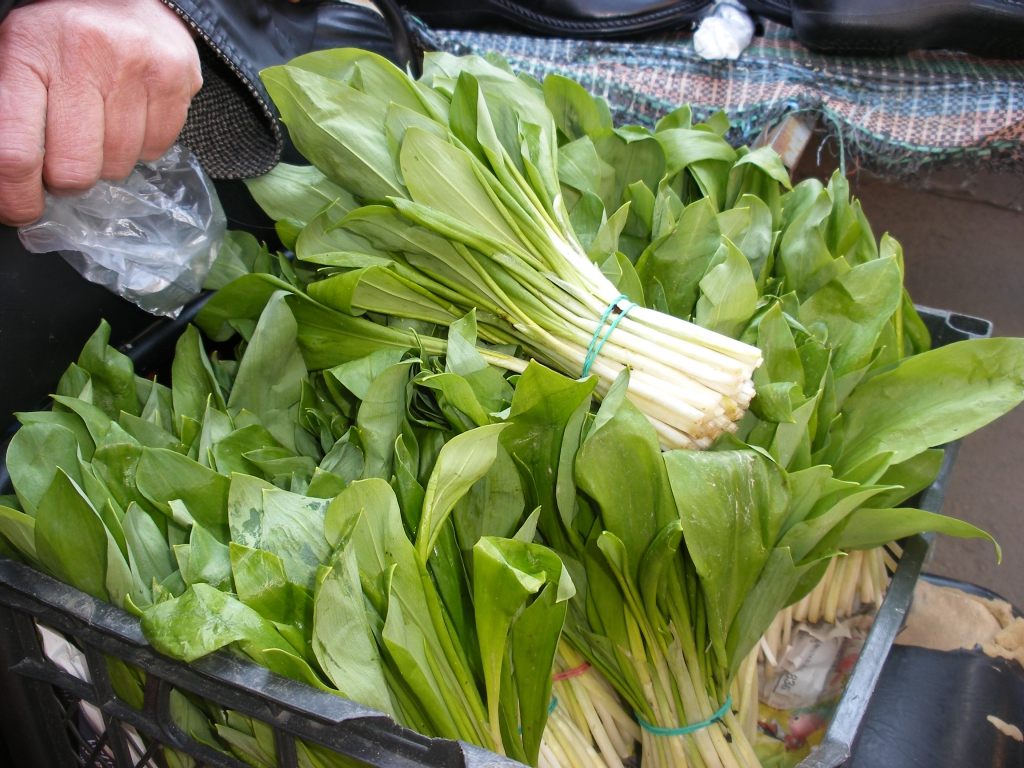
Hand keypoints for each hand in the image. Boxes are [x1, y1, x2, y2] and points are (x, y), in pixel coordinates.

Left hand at [0, 0, 201, 225]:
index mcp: (28, 52)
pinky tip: (130, 115)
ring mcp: (135, 69)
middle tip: (65, 157)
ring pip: (118, 166)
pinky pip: (155, 151)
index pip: (16, 152)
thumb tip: (7, 183)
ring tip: (101, 123)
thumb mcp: (16, 60)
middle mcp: (83, 57)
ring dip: (106, 160)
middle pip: (74, 171)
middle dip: (68, 179)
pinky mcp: (175, 80)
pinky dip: (141, 146)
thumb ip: (9, 118)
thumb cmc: (61, 35)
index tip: (21, 212)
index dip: (17, 197)